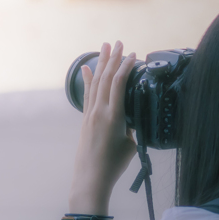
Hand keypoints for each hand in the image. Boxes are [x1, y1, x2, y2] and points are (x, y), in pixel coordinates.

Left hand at [69, 41, 137, 213]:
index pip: (119, 83)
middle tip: (118, 41)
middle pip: (106, 78)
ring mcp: (90, 114)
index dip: (125, 66)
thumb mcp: (131, 144)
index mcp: (114, 116)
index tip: (133, 54)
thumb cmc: (114, 165)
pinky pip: (88, 93)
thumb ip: (132, 126)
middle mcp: (99, 111)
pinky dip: (88, 79)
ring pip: (96, 83)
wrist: (91, 178)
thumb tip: (133, 118)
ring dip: (101, 64)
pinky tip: (86, 69)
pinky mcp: (85, 119)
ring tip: (105, 47)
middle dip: (112, 58)